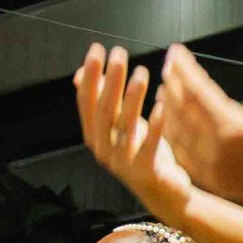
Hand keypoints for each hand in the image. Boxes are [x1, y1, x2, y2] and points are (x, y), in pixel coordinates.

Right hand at [73, 46, 195, 222]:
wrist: (164, 193)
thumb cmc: (141, 154)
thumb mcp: (119, 127)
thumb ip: (101, 102)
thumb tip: (79, 75)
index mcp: (95, 136)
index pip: (87, 101)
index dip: (90, 75)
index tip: (97, 49)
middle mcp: (103, 149)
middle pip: (104, 110)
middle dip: (110, 80)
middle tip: (119, 54)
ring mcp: (122, 161)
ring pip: (124, 125)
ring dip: (132, 97)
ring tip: (140, 72)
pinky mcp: (145, 171)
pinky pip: (149, 145)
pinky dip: (154, 125)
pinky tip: (160, 105)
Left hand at [151, 31, 242, 219]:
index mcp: (236, 129)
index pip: (198, 91)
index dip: (185, 68)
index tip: (177, 51)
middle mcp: (219, 151)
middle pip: (182, 111)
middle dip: (173, 85)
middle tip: (169, 66)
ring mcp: (214, 170)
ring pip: (178, 135)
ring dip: (168, 110)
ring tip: (165, 90)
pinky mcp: (215, 182)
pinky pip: (184, 157)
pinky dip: (174, 138)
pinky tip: (173, 124)